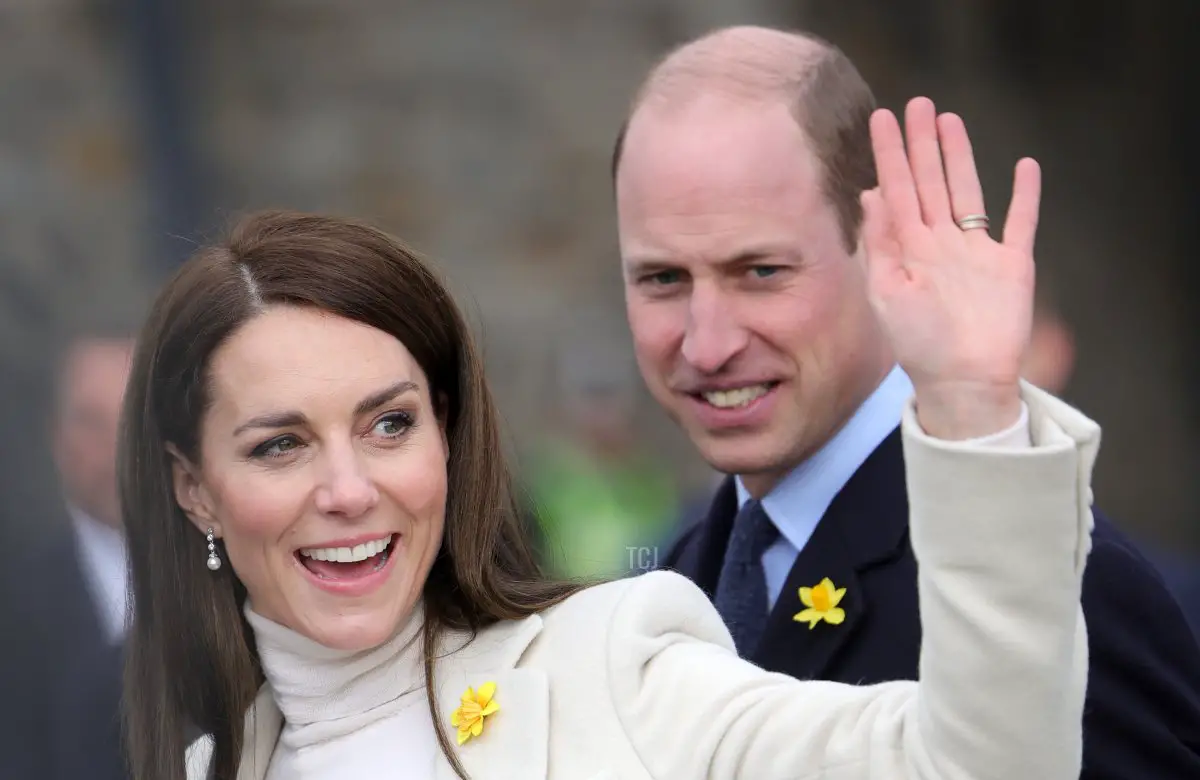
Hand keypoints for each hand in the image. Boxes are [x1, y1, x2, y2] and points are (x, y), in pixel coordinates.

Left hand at [863, 97, 1039, 438]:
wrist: (963, 381)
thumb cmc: (918, 344)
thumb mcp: (887, 293)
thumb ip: (880, 243)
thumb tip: (870, 195)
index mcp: (908, 249)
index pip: (896, 190)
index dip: (889, 154)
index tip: (881, 119)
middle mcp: (941, 244)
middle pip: (931, 182)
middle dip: (923, 144)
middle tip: (918, 104)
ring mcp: (977, 252)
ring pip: (968, 191)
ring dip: (961, 157)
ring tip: (951, 121)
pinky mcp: (1012, 265)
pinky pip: (1020, 222)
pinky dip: (1025, 196)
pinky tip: (1025, 166)